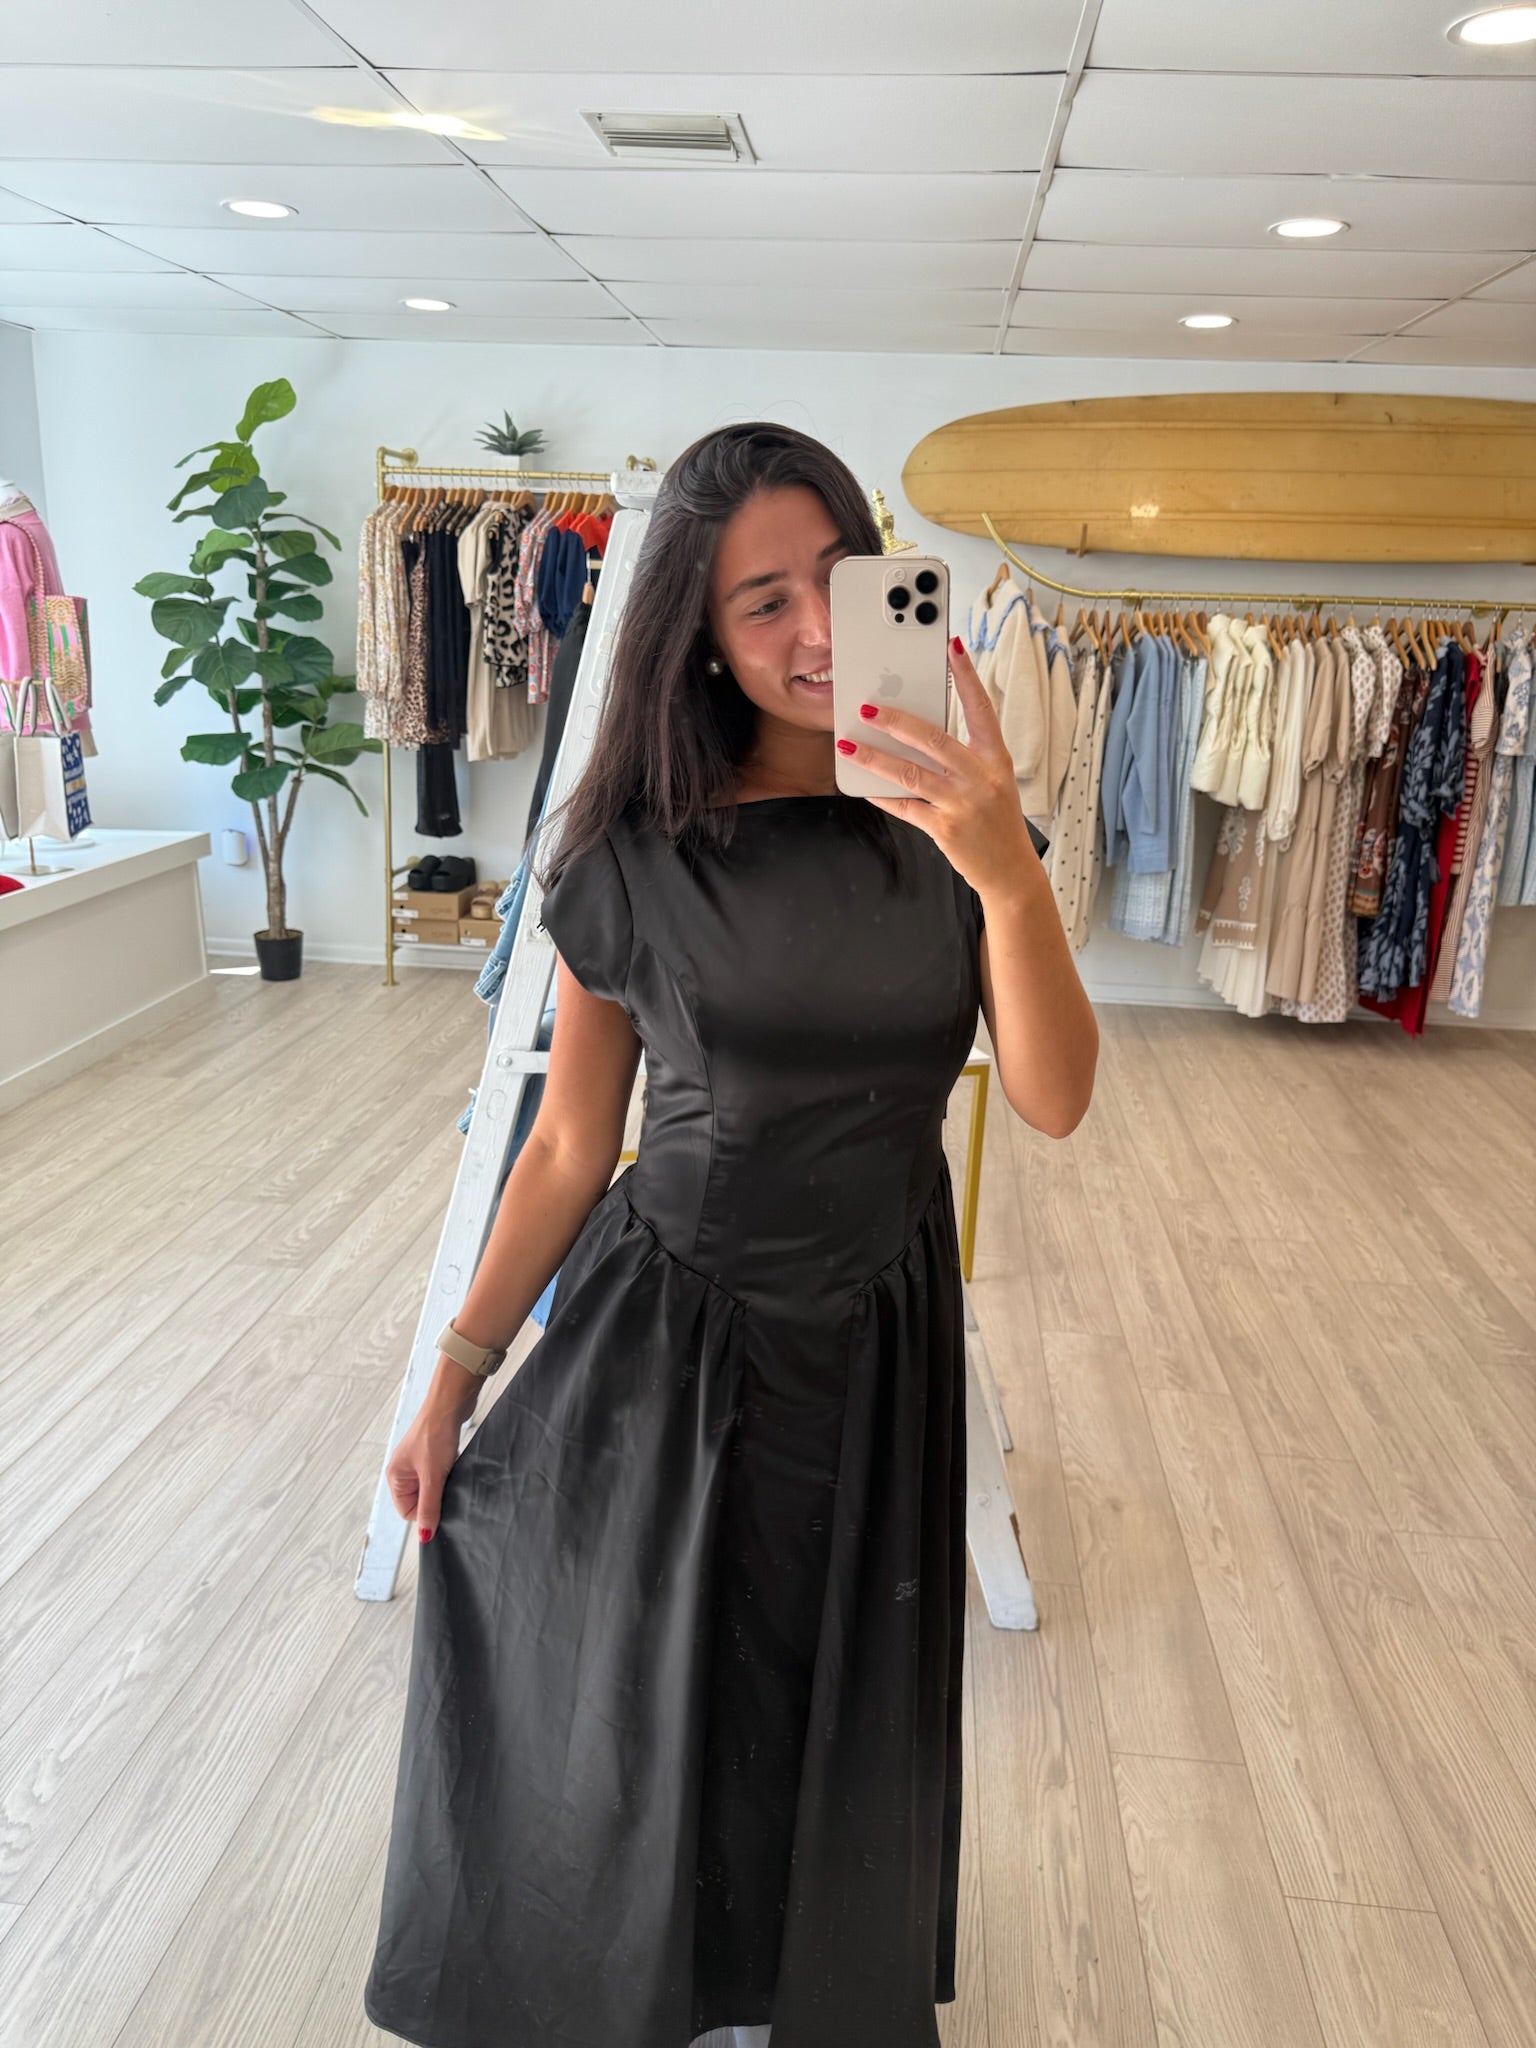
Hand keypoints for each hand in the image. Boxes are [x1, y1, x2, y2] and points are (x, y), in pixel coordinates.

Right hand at [386, 1394, 472, 1543]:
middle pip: (420, 1501)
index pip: (408, 1512)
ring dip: (444, 1484)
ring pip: (432, 1487)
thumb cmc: (435, 1435)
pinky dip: (449, 1473)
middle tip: (448, 1486)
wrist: (450, 1402)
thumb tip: (425, 1537)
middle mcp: (403, 1470)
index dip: (426, 1513)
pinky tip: (455, 1464)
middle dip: (436, 1498)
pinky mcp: (433, 1454)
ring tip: (451, 1471)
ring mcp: (418, 1462)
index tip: (442, 1504)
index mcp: (395, 1477)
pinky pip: (440, 1475)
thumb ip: (429, 1507)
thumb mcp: (432, 1477)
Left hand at [839, 634, 1038, 900]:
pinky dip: (882, 795)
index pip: (981, 708)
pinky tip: (862, 785)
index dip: (967, 676)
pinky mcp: (946, 829)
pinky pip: (905, 807)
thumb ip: (963, 758)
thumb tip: (916, 734)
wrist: (1010, 871)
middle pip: (933, 739)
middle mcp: (982, 777)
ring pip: (911, 773)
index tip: (953, 645)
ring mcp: (963, 804)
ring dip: (875, 757)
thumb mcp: (993, 782)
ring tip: (848, 743)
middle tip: (868, 707)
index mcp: (996, 758)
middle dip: (896, 721)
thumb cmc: (998, 821)